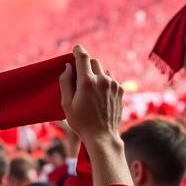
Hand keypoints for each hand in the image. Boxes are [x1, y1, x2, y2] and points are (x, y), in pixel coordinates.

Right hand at [59, 46, 129, 185]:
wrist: (102, 136)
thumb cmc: (81, 122)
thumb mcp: (66, 104)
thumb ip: (65, 82)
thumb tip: (68, 67)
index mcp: (87, 81)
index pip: (83, 57)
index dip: (78, 50)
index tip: (76, 49)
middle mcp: (102, 80)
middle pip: (94, 61)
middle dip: (86, 64)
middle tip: (80, 74)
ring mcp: (113, 84)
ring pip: (103, 70)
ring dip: (96, 74)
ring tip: (90, 89)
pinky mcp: (120, 90)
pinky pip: (111, 79)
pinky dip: (104, 82)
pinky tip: (99, 95)